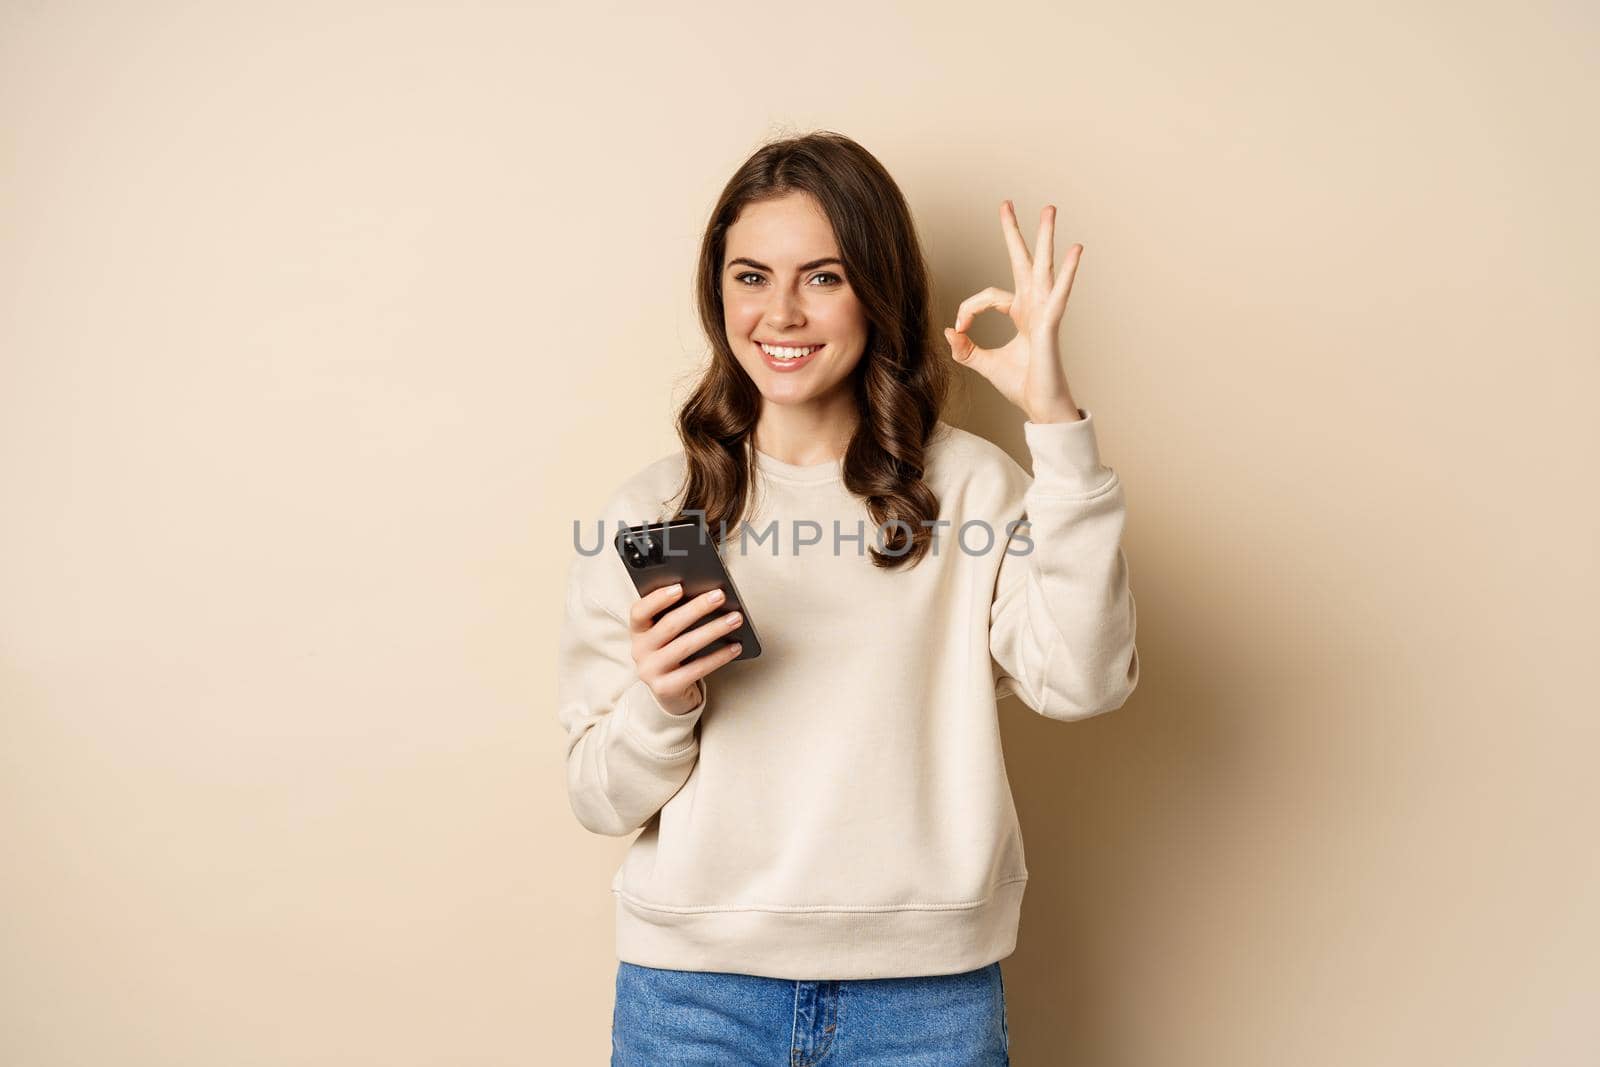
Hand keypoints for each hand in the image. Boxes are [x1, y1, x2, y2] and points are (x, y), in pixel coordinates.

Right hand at [628, 584, 743, 715]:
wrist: (670, 693)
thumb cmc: (673, 654)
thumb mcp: (668, 635)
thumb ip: (676, 616)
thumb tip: (707, 596)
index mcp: (638, 631)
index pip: (639, 611)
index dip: (658, 598)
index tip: (680, 587)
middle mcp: (639, 650)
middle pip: (669, 625)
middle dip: (697, 608)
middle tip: (719, 596)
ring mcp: (650, 671)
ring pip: (685, 645)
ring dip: (713, 629)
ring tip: (734, 619)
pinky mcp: (666, 688)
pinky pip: (696, 669)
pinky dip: (719, 657)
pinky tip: (735, 646)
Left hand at [944, 200, 1082, 422]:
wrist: (1040, 406)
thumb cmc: (1021, 385)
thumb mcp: (983, 363)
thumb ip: (965, 348)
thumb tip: (949, 331)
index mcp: (1019, 313)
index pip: (988, 295)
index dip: (969, 308)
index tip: (960, 327)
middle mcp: (1033, 306)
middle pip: (1022, 261)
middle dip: (1014, 233)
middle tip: (1006, 204)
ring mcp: (1045, 312)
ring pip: (1044, 267)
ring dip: (1046, 237)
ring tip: (1049, 209)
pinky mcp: (1051, 325)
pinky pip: (1059, 294)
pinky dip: (1067, 273)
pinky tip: (1075, 250)